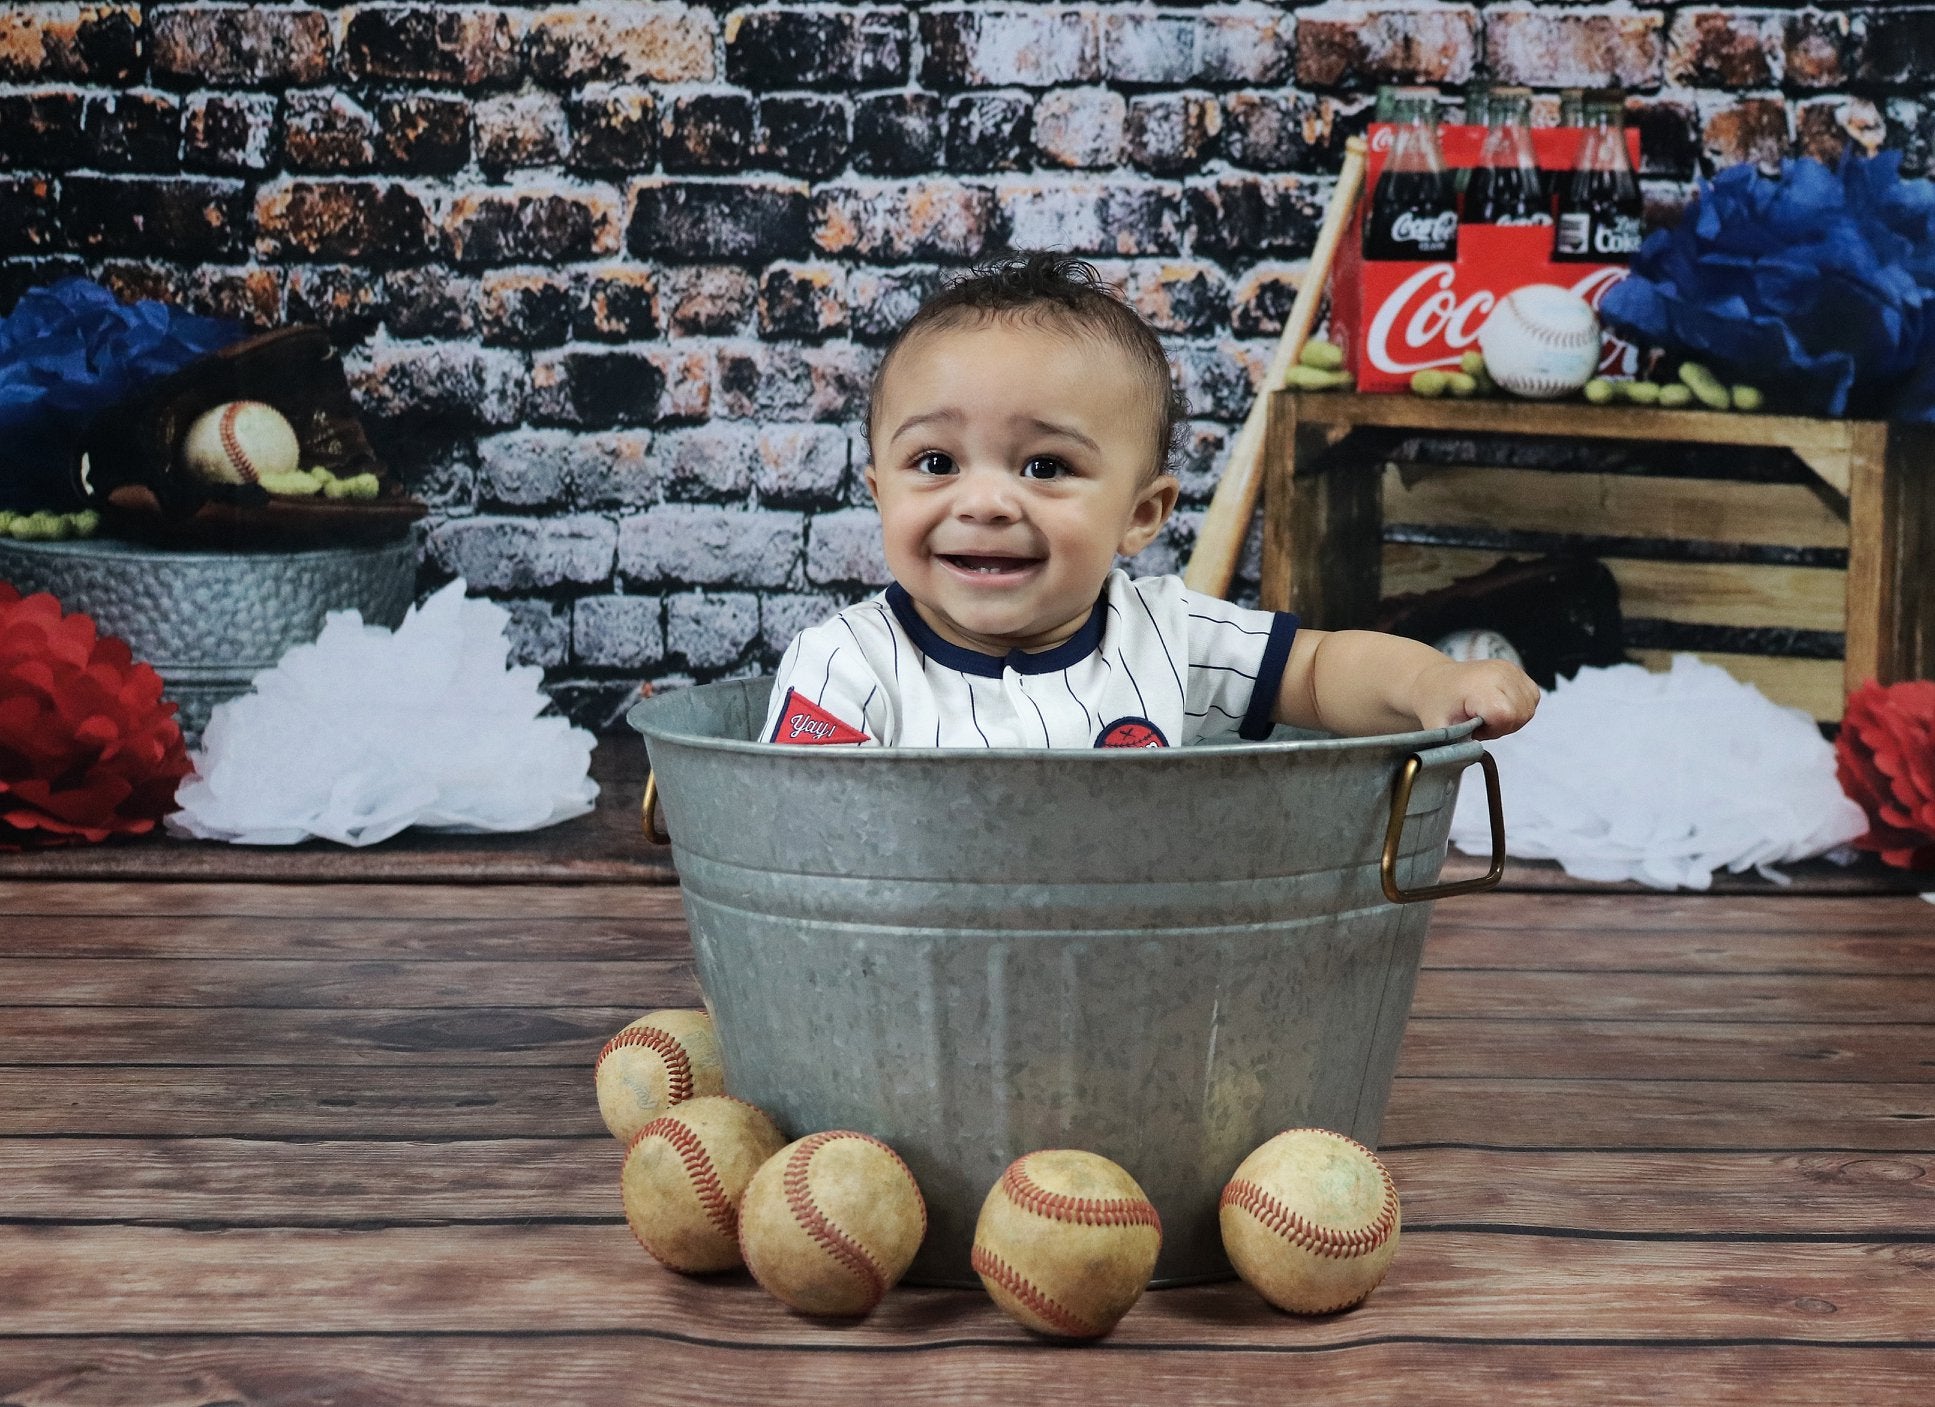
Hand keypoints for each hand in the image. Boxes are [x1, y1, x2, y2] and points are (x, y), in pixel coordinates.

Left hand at [1410, 658, 1539, 740]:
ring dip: (1511, 718)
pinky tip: (1498, 706)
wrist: (1436, 680)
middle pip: (1521, 713)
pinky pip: (1531, 697)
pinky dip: (1518, 707)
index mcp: (1478, 686)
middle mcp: (1499, 673)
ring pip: (1529, 708)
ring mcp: (1511, 669)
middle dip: (1502, 726)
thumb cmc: (1437, 704)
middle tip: (1479, 722)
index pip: (1506, 715)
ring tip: (1487, 713)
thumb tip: (1474, 755)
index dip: (1494, 729)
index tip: (1475, 727)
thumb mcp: (1439, 729)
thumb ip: (1457, 746)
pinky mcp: (1517, 670)